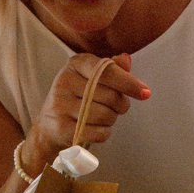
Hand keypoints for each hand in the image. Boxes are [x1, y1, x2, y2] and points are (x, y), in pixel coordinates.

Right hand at [19, 54, 148, 177]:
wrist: (48, 126)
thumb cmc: (77, 98)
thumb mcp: (92, 78)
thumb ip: (111, 69)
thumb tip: (126, 59)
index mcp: (75, 64)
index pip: (107, 71)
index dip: (128, 82)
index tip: (145, 93)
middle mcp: (64, 81)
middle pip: (111, 96)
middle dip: (121, 105)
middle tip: (117, 108)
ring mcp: (60, 105)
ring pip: (105, 116)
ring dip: (111, 120)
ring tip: (103, 117)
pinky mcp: (60, 128)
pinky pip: (97, 133)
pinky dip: (103, 133)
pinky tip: (95, 129)